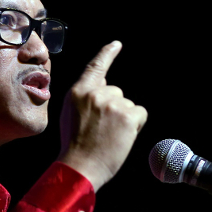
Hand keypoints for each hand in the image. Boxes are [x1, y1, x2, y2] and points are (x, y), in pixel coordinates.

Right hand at [57, 41, 147, 191]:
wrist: (80, 167)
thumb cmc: (75, 146)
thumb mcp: (71, 115)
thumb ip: (85, 97)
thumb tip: (103, 80)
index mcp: (78, 92)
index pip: (95, 67)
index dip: (107, 54)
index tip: (116, 44)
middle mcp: (95, 93)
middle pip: (116, 92)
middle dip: (114, 109)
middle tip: (101, 131)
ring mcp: (112, 103)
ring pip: (128, 105)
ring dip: (123, 119)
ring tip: (108, 137)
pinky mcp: (127, 114)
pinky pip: (140, 113)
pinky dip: (136, 125)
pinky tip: (122, 137)